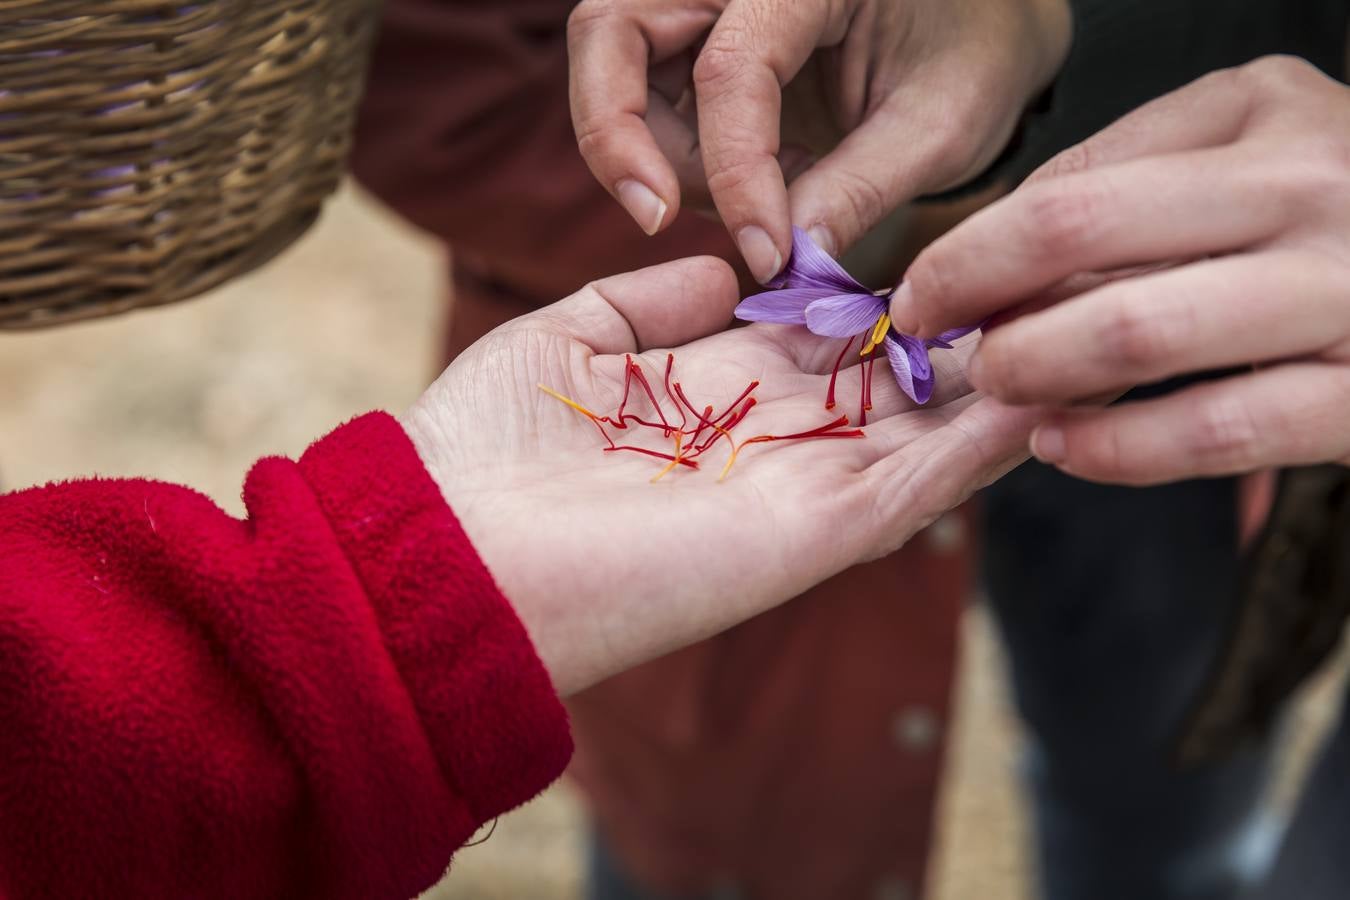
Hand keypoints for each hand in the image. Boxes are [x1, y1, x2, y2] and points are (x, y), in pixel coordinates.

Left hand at [402, 257, 1038, 694]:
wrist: (454, 546)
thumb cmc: (486, 446)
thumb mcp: (564, 339)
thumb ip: (643, 301)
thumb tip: (721, 273)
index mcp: (709, 396)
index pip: (817, 347)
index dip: (874, 306)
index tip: (936, 263)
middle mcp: (761, 445)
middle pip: (881, 393)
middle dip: (950, 348)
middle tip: (1029, 295)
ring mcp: (793, 493)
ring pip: (919, 441)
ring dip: (986, 392)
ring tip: (1061, 333)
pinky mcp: (810, 537)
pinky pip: (915, 490)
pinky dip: (978, 450)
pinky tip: (1037, 397)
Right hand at [567, 0, 1071, 282]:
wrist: (977, 25)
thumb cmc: (970, 57)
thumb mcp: (940, 127)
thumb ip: (859, 191)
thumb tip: (786, 264)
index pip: (733, 65)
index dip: (737, 171)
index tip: (766, 253)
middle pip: (612, 29)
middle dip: (620, 136)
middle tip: (659, 219)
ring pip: (611, 59)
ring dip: (642, 149)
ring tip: (743, 203)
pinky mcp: (693, 31)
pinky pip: (637, 87)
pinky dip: (665, 150)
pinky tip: (746, 185)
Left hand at [891, 56, 1349, 485]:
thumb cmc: (1344, 195)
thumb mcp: (1253, 135)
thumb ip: (1133, 169)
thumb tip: (1003, 238)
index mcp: (1261, 117)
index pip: (1071, 189)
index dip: (972, 250)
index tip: (919, 292)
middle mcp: (1305, 190)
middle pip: (1083, 244)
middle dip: (978, 301)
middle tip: (930, 341)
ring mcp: (1341, 293)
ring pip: (1139, 336)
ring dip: (1034, 371)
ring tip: (993, 389)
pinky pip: (1217, 430)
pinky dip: (1118, 449)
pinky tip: (1062, 447)